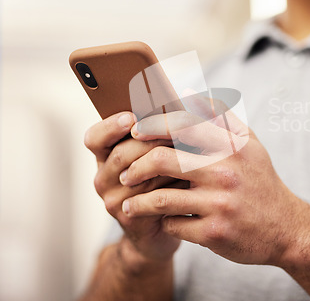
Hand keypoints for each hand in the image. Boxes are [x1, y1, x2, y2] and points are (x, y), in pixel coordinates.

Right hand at [84, 112, 183, 265]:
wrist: (161, 231)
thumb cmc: (164, 184)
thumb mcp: (157, 155)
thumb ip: (159, 132)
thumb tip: (184, 101)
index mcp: (106, 156)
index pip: (95, 138)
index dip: (110, 126)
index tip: (131, 117)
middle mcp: (104, 177)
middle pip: (121, 153)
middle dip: (152, 141)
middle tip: (177, 133)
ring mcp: (114, 200)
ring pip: (138, 175)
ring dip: (167, 163)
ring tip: (191, 152)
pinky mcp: (130, 218)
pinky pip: (150, 197)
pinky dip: (172, 185)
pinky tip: (190, 179)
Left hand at [119, 104, 303, 265]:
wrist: (286, 229)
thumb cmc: (260, 181)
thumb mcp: (250, 143)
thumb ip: (220, 116)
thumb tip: (187, 92)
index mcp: (232, 145)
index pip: (181, 125)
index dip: (151, 126)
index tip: (135, 133)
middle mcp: (225, 172)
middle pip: (161, 160)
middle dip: (135, 167)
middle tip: (126, 173)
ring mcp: (219, 204)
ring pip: (160, 198)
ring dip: (137, 201)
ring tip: (129, 202)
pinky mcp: (214, 233)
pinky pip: (171, 225)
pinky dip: (161, 223)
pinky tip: (160, 221)